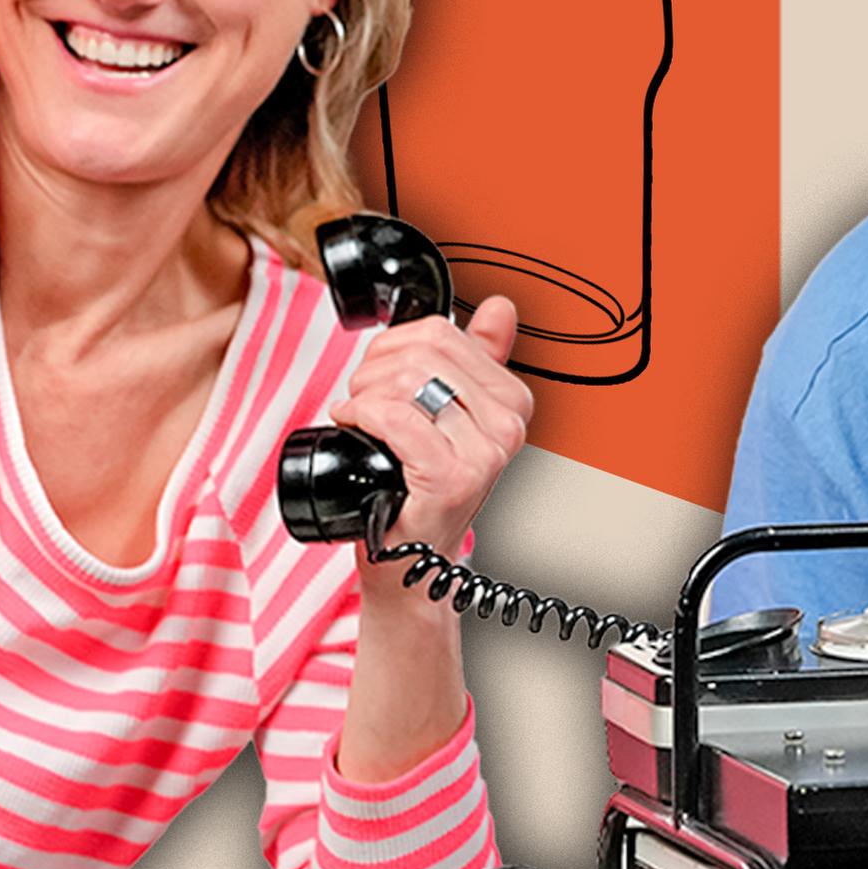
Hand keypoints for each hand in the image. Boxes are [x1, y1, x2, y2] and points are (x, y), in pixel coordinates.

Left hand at [331, 295, 532, 559]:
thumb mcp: (454, 415)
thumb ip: (478, 357)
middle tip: (365, 401)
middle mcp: (507, 425)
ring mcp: (484, 453)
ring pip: (405, 381)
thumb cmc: (422, 488)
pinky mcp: (452, 477)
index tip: (382, 376)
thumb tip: (499, 308)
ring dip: (364, 395)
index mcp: (512, 400)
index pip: (441, 331)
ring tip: (362, 417)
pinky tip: (355, 427)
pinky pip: (395, 418)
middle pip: (422, 351)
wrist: (410, 560)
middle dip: (374, 370)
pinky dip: (362, 416)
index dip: (394, 347)